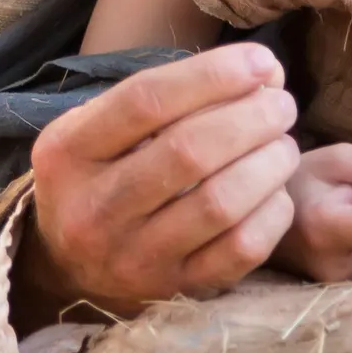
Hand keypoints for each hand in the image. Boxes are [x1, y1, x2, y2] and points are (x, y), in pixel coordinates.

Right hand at [17, 44, 301, 320]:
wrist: (68, 267)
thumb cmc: (97, 176)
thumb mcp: (95, 129)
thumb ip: (164, 96)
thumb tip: (260, 71)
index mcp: (67, 153)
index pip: (146, 101)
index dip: (212, 76)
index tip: (260, 62)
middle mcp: (94, 209)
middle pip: (190, 151)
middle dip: (252, 118)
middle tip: (281, 104)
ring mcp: (133, 257)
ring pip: (220, 203)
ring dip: (269, 163)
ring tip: (284, 144)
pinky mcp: (172, 290)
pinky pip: (239, 251)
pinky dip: (272, 214)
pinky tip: (276, 192)